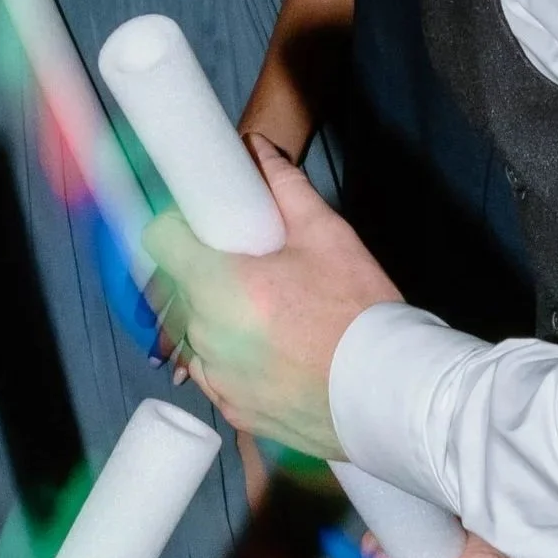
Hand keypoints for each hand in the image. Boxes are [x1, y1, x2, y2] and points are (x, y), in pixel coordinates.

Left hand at [139, 140, 400, 457]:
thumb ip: (285, 187)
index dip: (178, 225)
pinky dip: (233, 359)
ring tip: (269, 316)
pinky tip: (272, 353)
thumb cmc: (360, 311)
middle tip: (253, 270)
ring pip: (197, 333)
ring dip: (219, 319)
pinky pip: (215, 373)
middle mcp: (205, 334)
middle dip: (207, 273)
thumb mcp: (328, 237)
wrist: (396, 397)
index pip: (160, 240)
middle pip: (181, 287)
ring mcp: (216, 378)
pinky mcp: (233, 410)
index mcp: (218, 285)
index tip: (204, 227)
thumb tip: (257, 147)